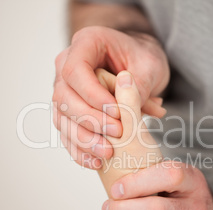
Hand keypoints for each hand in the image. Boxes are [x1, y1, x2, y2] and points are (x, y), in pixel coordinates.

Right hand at [53, 26, 169, 168]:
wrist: (138, 63)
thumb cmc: (143, 58)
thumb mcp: (150, 65)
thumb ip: (139, 85)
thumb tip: (126, 108)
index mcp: (86, 44)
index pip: (75, 71)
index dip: (92, 95)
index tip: (117, 113)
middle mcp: (67, 66)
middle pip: (64, 97)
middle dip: (90, 120)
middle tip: (117, 133)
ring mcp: (65, 89)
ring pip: (61, 117)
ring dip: (83, 139)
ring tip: (107, 153)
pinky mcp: (69, 111)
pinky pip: (66, 132)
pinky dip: (79, 150)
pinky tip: (96, 162)